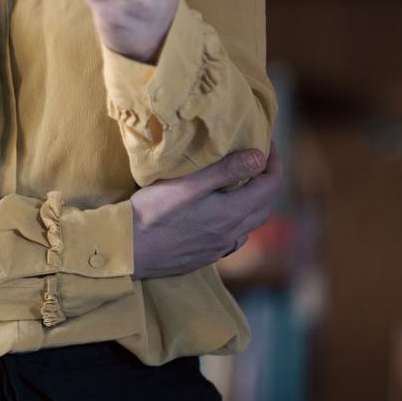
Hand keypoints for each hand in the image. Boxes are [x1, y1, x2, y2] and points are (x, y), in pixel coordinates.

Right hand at [130, 146, 281, 279]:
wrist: (126, 250)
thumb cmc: (152, 213)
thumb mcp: (187, 184)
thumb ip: (225, 170)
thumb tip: (260, 157)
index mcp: (231, 214)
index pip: (271, 186)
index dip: (275, 162)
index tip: (267, 143)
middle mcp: (230, 235)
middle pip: (264, 206)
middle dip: (267, 180)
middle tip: (257, 158)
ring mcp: (218, 249)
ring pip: (249, 224)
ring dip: (252, 202)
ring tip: (240, 184)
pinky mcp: (203, 257)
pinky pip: (232, 238)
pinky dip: (235, 221)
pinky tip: (220, 215)